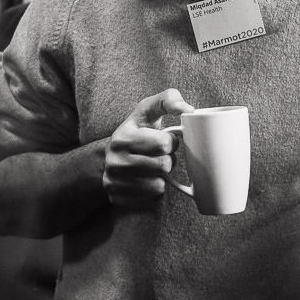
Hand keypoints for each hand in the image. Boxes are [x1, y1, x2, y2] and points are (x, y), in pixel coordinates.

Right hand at [101, 88, 193, 208]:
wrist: (111, 155)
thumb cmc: (138, 130)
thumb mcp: (148, 110)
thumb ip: (168, 100)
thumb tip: (188, 109)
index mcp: (122, 137)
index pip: (164, 144)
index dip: (171, 142)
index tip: (165, 140)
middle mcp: (114, 160)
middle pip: (163, 166)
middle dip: (168, 160)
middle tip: (160, 156)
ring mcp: (113, 182)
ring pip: (158, 186)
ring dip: (162, 177)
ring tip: (153, 167)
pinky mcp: (116, 198)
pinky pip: (151, 200)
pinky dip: (154, 191)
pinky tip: (146, 179)